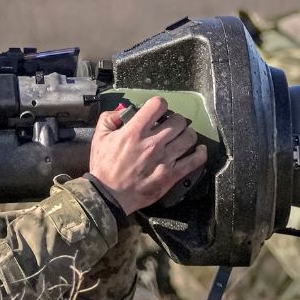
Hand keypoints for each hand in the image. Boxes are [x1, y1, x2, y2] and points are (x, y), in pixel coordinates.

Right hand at [88, 96, 208, 214]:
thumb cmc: (103, 166)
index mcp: (135, 132)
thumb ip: (109, 119)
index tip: (157, 111)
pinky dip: (200, 153)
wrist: (109, 195)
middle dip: (175, 120)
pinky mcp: (172, 174)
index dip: (159, 104)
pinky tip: (198, 150)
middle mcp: (153, 143)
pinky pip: (195, 160)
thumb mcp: (98, 138)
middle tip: (170, 126)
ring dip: (186, 134)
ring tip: (181, 137)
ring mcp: (165, 159)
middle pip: (179, 120)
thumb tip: (124, 111)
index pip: (158, 105)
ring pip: (189, 137)